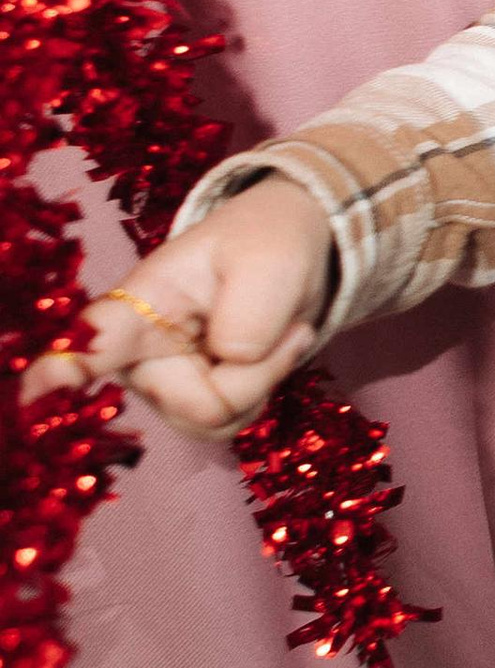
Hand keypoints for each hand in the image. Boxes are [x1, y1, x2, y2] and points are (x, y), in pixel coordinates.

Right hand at [18, 178, 332, 441]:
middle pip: (196, 406)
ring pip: (213, 421)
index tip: (32, 395)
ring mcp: (161, 381)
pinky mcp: (187, 399)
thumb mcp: (271, 263)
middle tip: (288, 330)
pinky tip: (269, 354)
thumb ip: (247, 317)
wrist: (286, 251)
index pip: (92, 342)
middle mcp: (137, 352)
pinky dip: (261, 392)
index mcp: (141, 304)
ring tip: (277, 335)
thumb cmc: (266, 245)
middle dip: (253, 377)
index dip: (62, 371)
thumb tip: (226, 361)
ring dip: (260, 384)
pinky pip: (228, 422)